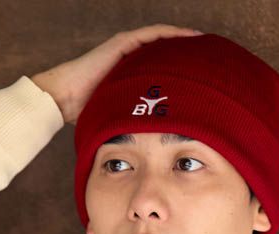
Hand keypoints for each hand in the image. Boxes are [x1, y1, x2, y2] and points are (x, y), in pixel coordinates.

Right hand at [31, 25, 204, 123]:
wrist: (65, 100)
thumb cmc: (90, 116)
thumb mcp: (124, 122)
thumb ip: (140, 127)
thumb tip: (160, 154)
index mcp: (135, 80)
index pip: (165, 74)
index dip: (185, 76)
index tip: (206, 84)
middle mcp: (133, 62)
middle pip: (167, 56)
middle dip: (189, 58)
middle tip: (214, 64)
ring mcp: (128, 50)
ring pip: (163, 42)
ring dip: (185, 42)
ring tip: (207, 45)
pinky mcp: (123, 43)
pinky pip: (153, 35)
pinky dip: (172, 34)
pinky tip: (190, 37)